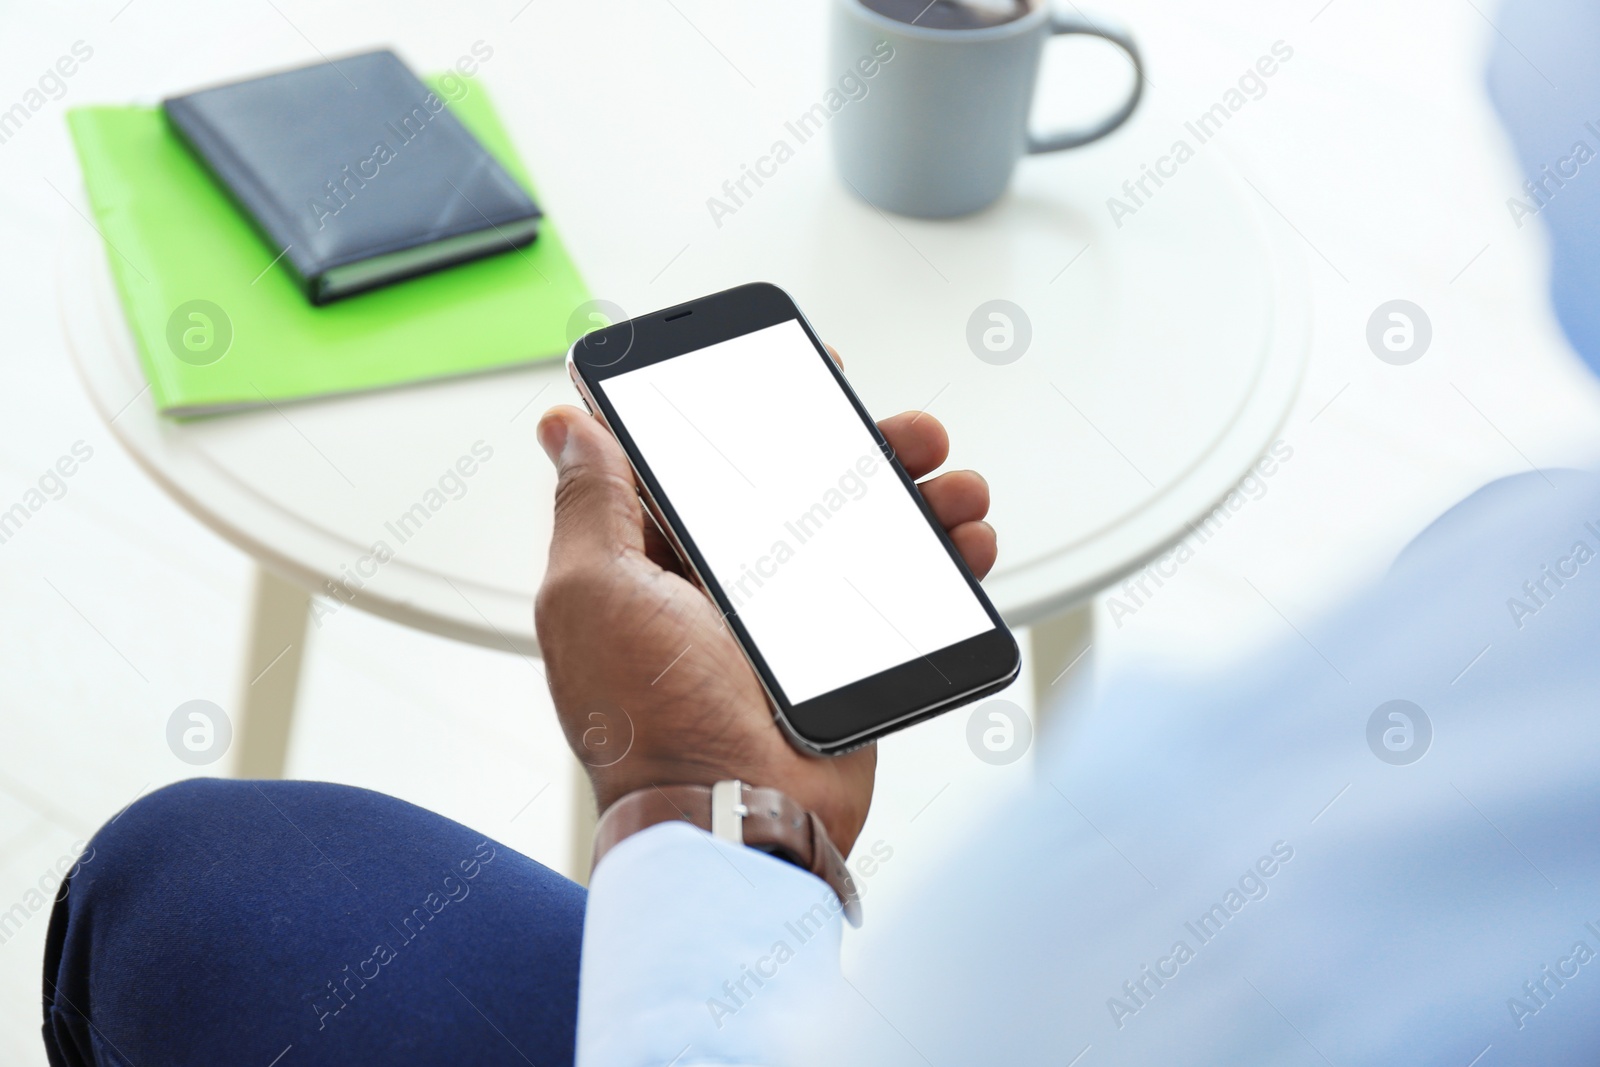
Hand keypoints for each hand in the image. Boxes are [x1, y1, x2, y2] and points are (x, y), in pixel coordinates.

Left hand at [533, 352, 996, 856]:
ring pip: (863, 534)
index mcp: (655, 563)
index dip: (751, 414)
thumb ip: (590, 502)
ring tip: (950, 483)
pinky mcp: (845, 660)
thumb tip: (566, 424)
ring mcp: (788, 626)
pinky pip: (901, 595)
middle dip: (858, 448)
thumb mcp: (595, 592)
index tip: (795, 372)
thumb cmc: (652, 718)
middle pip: (800, 489)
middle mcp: (722, 589)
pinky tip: (965, 540)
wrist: (733, 818)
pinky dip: (942, 561)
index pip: (706, 464)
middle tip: (900, 431)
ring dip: (916, 496)